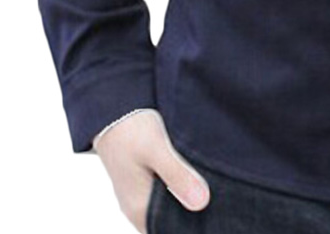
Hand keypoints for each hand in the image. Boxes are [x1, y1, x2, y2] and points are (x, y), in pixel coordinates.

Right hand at [93, 109, 209, 232]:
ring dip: (185, 199)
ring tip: (210, 186)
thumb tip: (202, 203)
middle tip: (219, 201)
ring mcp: (137, 193)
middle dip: (191, 212)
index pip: (167, 232)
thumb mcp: (157, 150)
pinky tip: (193, 175)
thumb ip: (178, 176)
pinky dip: (177, 188)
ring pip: (166, 206)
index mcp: (139, 208)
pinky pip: (162, 192)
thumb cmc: (130, 129)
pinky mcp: (140, 178)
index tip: (214, 216)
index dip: (191, 226)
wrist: (110, 108)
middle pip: (169, 221)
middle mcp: (136, 207)